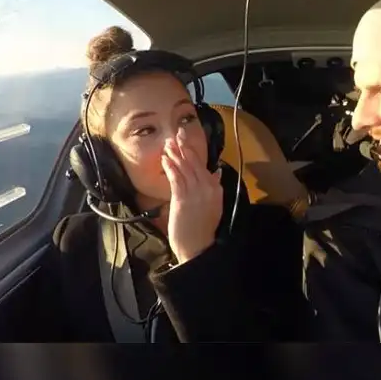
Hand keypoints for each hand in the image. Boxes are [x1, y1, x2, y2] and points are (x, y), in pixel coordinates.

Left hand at [160, 127, 223, 263]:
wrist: (197, 246)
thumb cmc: (202, 228)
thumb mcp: (214, 206)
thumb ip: (214, 187)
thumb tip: (216, 171)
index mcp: (215, 189)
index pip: (204, 165)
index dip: (193, 151)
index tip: (186, 140)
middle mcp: (207, 188)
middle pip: (195, 163)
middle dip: (185, 147)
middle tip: (177, 133)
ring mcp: (195, 193)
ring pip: (185, 168)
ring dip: (175, 154)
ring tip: (168, 143)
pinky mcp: (183, 199)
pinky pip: (176, 178)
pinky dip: (170, 167)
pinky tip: (165, 159)